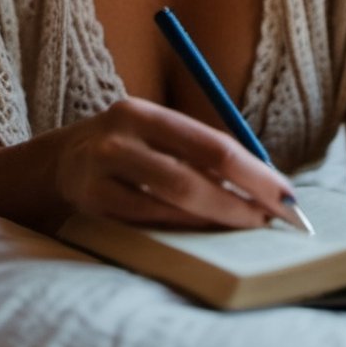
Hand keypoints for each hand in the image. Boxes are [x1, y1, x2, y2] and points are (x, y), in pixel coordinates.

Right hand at [53, 97, 297, 228]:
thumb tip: (267, 182)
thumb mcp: (157, 135)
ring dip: (215, 219)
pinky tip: (204, 234)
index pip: (211, 144)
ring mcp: (101, 174)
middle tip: (273, 220)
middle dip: (240, 202)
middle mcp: (119, 138)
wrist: (59, 165)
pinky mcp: (92, 205)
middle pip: (192, 176)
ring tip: (247, 226)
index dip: (254, 173)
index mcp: (142, 113)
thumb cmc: (130, 150)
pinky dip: (182, 229)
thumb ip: (201, 151)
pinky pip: (147, 223)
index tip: (287, 195)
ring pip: (170, 203)